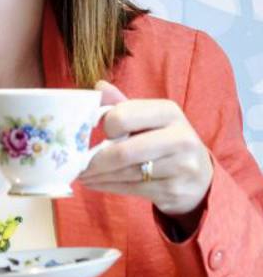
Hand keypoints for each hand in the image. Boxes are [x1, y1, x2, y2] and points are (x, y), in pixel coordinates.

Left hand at [77, 81, 213, 218]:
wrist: (200, 177)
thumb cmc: (164, 140)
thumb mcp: (150, 118)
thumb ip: (123, 104)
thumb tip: (98, 86)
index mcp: (169, 112)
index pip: (124, 116)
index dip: (106, 125)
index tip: (99, 132)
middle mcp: (180, 138)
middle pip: (124, 152)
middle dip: (94, 159)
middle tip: (77, 162)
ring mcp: (180, 167)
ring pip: (125, 173)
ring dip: (97, 174)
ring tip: (81, 173)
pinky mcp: (175, 190)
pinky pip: (132, 189)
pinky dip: (107, 186)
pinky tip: (94, 183)